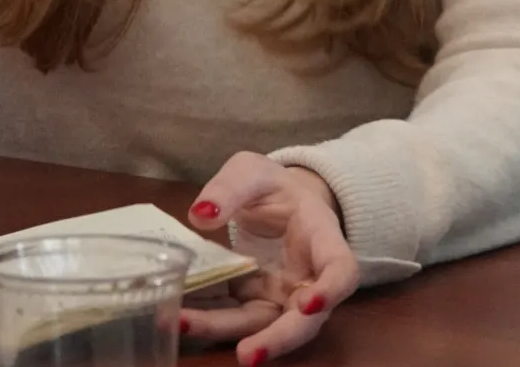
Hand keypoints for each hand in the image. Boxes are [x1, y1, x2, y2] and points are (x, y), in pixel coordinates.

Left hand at [182, 153, 359, 364]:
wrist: (271, 200)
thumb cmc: (272, 186)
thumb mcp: (252, 171)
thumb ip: (231, 187)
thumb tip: (202, 214)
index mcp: (321, 237)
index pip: (341, 269)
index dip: (331, 290)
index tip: (310, 305)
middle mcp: (308, 277)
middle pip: (305, 320)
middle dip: (277, 339)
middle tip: (247, 355)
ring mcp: (281, 296)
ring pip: (262, 325)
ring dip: (225, 331)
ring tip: (183, 323)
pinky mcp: (254, 303)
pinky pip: (234, 317)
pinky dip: (207, 319)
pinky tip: (178, 313)